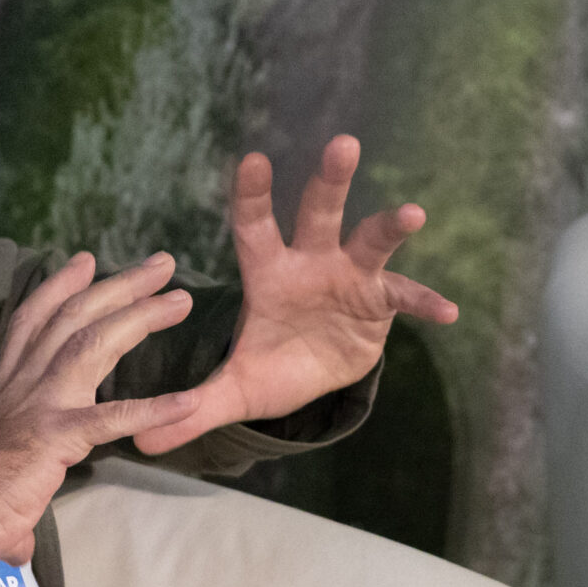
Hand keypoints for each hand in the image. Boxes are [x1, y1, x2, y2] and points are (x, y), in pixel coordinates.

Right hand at [0, 251, 199, 573]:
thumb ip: (11, 509)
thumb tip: (15, 545)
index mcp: (4, 391)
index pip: (32, 323)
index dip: (61, 288)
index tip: (88, 261)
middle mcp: (20, 386)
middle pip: (72, 318)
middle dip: (118, 285)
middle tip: (161, 263)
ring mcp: (37, 406)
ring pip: (91, 342)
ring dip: (138, 315)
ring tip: (179, 299)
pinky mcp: (53, 437)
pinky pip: (112, 419)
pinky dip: (154, 409)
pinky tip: (190, 401)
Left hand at [132, 136, 456, 456]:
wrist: (313, 375)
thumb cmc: (271, 363)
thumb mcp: (234, 389)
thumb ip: (193, 408)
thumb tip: (139, 442)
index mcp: (268, 273)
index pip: (254, 228)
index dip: (252, 196)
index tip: (253, 160)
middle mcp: (311, 262)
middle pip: (319, 214)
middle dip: (330, 181)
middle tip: (342, 144)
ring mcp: (349, 277)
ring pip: (370, 241)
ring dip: (390, 227)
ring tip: (412, 214)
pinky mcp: (380, 301)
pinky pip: (405, 297)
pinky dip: (425, 302)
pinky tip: (448, 312)